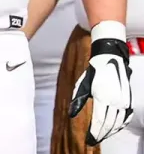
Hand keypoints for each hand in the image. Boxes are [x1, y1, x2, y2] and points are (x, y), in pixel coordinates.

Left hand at [70, 21, 132, 144]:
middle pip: (109, 124)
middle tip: (93, 140)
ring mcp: (124, 101)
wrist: (110, 58)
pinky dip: (120, 125)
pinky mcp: (128, 101)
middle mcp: (116, 101)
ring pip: (118, 123)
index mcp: (103, 97)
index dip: (94, 133)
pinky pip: (125, 118)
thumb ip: (78, 100)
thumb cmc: (94, 71)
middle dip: (101, 134)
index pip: (99, 121)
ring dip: (110, 131)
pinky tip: (114, 128)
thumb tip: (71, 114)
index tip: (89, 140)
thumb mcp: (82, 84)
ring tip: (101, 136)